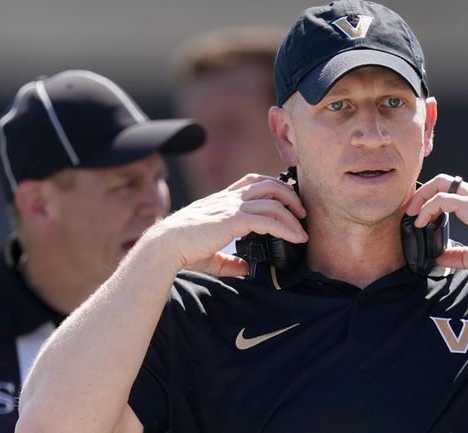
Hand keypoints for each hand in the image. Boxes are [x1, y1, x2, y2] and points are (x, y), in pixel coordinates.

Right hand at [140, 174, 307, 275]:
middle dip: (290, 196)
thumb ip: (229, 260)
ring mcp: (231, 207)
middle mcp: (229, 199)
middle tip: (302, 213)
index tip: (288, 202)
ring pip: (273, 201)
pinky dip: (285, 228)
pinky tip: (295, 238)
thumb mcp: (210, 254)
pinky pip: (267, 219)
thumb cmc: (182, 249)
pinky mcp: (233, 220)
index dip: (274, 187)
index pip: (253, 182)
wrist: (165, 247)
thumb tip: (245, 269)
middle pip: (269, 184)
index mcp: (223, 200)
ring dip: (292, 215)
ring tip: (302, 231)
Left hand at [405, 174, 467, 275]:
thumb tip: (439, 258)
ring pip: (440, 184)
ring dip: (421, 198)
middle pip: (443, 180)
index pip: (452, 189)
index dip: (432, 197)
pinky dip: (427, 208)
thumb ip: (458, 255)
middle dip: (423, 192)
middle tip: (410, 210)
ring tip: (411, 215)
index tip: (420, 214)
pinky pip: (442, 199)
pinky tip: (420, 222)